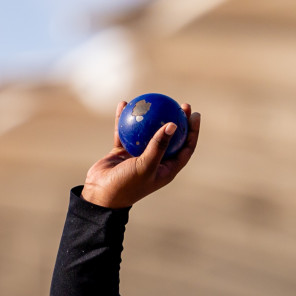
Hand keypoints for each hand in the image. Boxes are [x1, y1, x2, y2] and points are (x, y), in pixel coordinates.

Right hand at [81, 101, 201, 208]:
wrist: (100, 194)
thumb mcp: (145, 166)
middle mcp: (155, 161)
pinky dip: (124, 119)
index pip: (185, 148)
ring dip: (152, 116)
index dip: (192, 132)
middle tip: (180, 104)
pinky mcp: (122, 152)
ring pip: (147, 132)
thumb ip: (158, 146)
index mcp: (166, 169)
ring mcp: (138, 156)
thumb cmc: (127, 185)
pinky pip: (125, 132)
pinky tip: (124, 104)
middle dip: (177, 120)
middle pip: (171, 137)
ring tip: (156, 99)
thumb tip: (173, 124)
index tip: (194, 114)